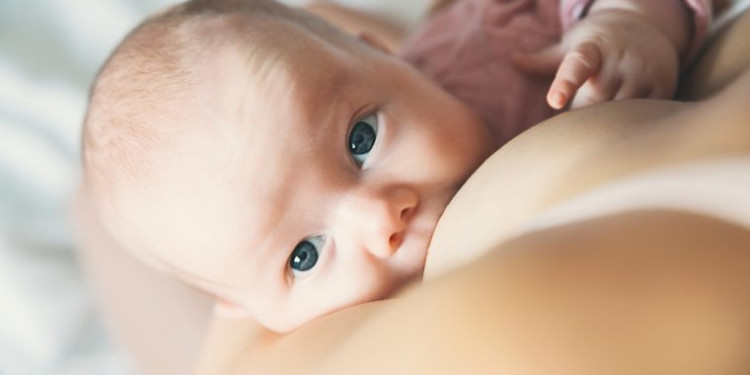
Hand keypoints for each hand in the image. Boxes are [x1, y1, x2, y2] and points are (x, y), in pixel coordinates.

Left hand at [514, 9, 680, 109]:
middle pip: (595, 100)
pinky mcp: (663, 87)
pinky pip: (642, 115)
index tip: (554, 101)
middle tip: (580, 107)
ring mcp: (643, 73)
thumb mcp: (573, 44)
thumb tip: (513, 60)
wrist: (649, 26)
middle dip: (582, 110)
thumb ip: (544, 59)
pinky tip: (624, 119)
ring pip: (619, 111)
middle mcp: (620, 58)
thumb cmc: (600, 42)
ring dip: (605, 120)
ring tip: (600, 112)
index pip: (577, 66)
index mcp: (592, 48)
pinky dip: (629, 123)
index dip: (565, 84)